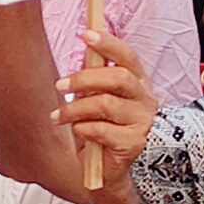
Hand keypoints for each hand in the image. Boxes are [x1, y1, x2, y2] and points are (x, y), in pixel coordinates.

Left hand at [54, 31, 159, 188]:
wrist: (108, 168)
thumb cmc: (101, 127)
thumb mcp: (96, 98)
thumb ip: (94, 76)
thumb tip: (85, 48)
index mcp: (137, 81)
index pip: (128, 56)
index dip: (109, 44)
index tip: (86, 34)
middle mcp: (145, 98)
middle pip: (117, 77)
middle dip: (84, 78)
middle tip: (59, 85)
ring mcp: (142, 121)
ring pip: (105, 104)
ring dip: (75, 108)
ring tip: (58, 116)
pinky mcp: (133, 143)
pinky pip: (101, 130)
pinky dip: (82, 129)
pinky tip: (78, 131)